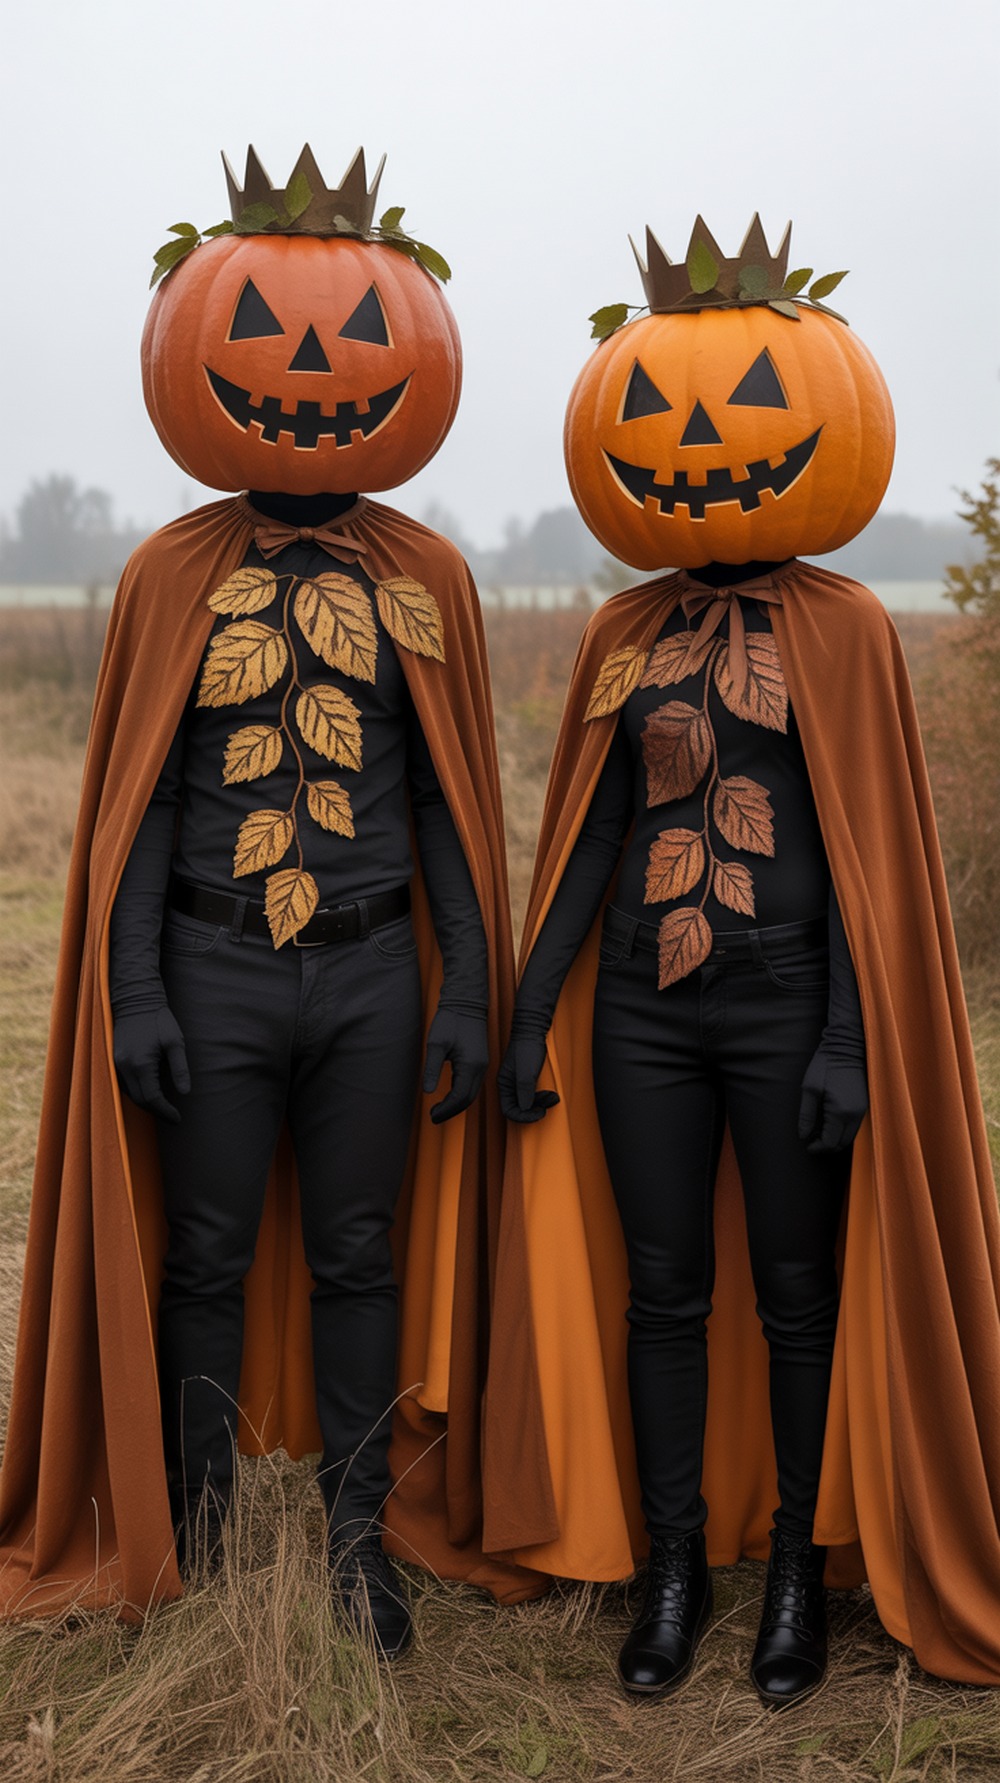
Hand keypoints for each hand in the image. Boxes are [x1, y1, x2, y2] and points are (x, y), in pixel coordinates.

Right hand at [113, 1006, 190, 1123]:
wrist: (135, 1000)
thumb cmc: (159, 1019)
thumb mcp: (175, 1042)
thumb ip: (180, 1068)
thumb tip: (185, 1092)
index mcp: (141, 1064)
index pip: (152, 1098)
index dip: (166, 1111)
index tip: (178, 1118)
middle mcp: (124, 1067)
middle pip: (139, 1100)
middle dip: (156, 1111)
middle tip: (173, 1116)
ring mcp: (115, 1063)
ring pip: (129, 1094)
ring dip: (146, 1103)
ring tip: (163, 1108)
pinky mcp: (112, 1059)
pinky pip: (123, 1084)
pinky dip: (136, 1092)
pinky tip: (148, 1092)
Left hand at [422, 1007, 488, 1123]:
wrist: (466, 1002)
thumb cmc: (451, 1020)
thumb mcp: (436, 1044)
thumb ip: (432, 1069)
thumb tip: (428, 1091)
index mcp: (470, 1065)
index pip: (460, 1097)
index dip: (446, 1110)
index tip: (432, 1115)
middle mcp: (480, 1067)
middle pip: (468, 1099)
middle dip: (451, 1110)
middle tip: (434, 1116)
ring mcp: (482, 1064)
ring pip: (472, 1092)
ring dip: (457, 1103)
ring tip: (439, 1108)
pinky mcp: (480, 1060)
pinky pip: (473, 1083)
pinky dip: (461, 1093)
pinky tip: (449, 1094)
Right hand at [498, 1033, 559, 1123]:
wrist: (533, 1030)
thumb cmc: (528, 1048)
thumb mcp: (526, 1071)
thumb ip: (524, 1091)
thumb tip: (525, 1109)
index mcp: (504, 1085)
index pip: (509, 1111)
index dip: (524, 1116)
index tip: (540, 1113)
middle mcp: (509, 1086)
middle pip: (520, 1109)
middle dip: (535, 1109)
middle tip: (549, 1103)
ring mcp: (518, 1083)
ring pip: (528, 1103)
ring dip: (541, 1103)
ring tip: (554, 1097)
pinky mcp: (527, 1079)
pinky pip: (533, 1096)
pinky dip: (543, 1097)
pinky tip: (551, 1093)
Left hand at [798, 1043, 867, 1153]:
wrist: (847, 1047)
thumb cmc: (826, 1065)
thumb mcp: (810, 1088)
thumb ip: (806, 1115)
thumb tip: (803, 1135)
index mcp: (841, 1112)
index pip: (831, 1142)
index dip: (817, 1148)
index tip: (807, 1145)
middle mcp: (855, 1115)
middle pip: (842, 1144)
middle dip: (826, 1146)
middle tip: (811, 1140)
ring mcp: (863, 1110)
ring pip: (850, 1137)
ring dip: (835, 1139)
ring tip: (819, 1131)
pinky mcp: (864, 1105)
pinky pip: (854, 1127)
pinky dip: (842, 1131)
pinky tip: (830, 1123)